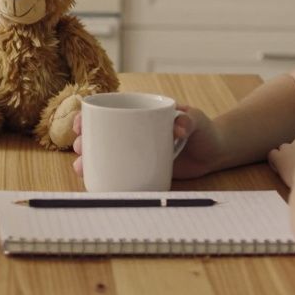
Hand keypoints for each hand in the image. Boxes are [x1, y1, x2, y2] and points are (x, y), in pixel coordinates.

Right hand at [72, 103, 220, 179]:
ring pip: (104, 155)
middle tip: (78, 148)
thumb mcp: (196, 119)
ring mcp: (135, 153)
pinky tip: (93, 183)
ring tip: (80, 167)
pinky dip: (104, 177)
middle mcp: (132, 134)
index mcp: (138, 115)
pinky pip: (118, 173)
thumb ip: (188, 119)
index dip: (88, 117)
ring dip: (87, 160)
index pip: (107, 112)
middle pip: (99, 135)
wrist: (216, 152)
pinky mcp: (142, 171)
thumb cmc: (204, 129)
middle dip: (82, 141)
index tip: (79, 123)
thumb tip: (177, 126)